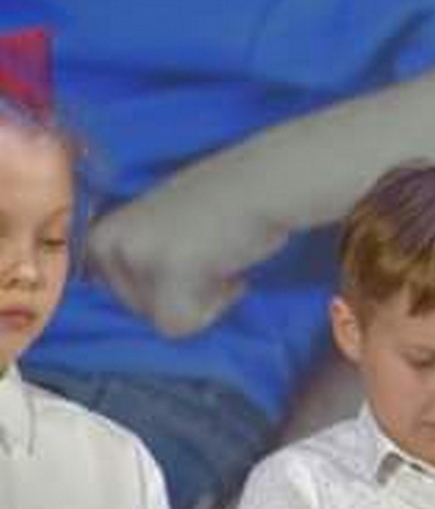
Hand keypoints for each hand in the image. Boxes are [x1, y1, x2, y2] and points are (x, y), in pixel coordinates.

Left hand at [84, 178, 286, 336]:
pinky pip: (181, 323)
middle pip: (136, 312)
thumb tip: (142, 306)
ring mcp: (137, 256)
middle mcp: (107, 244)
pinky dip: (214, 309)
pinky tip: (230, 275)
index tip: (184, 263)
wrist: (263, 185)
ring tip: (218, 264)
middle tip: (207, 262)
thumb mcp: (159, 230)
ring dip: (198, 301)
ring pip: (159, 319)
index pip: (115, 299)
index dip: (156, 289)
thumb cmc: (220, 207)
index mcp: (99, 236)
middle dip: (176, 296)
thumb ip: (140, 259)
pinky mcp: (170, 269)